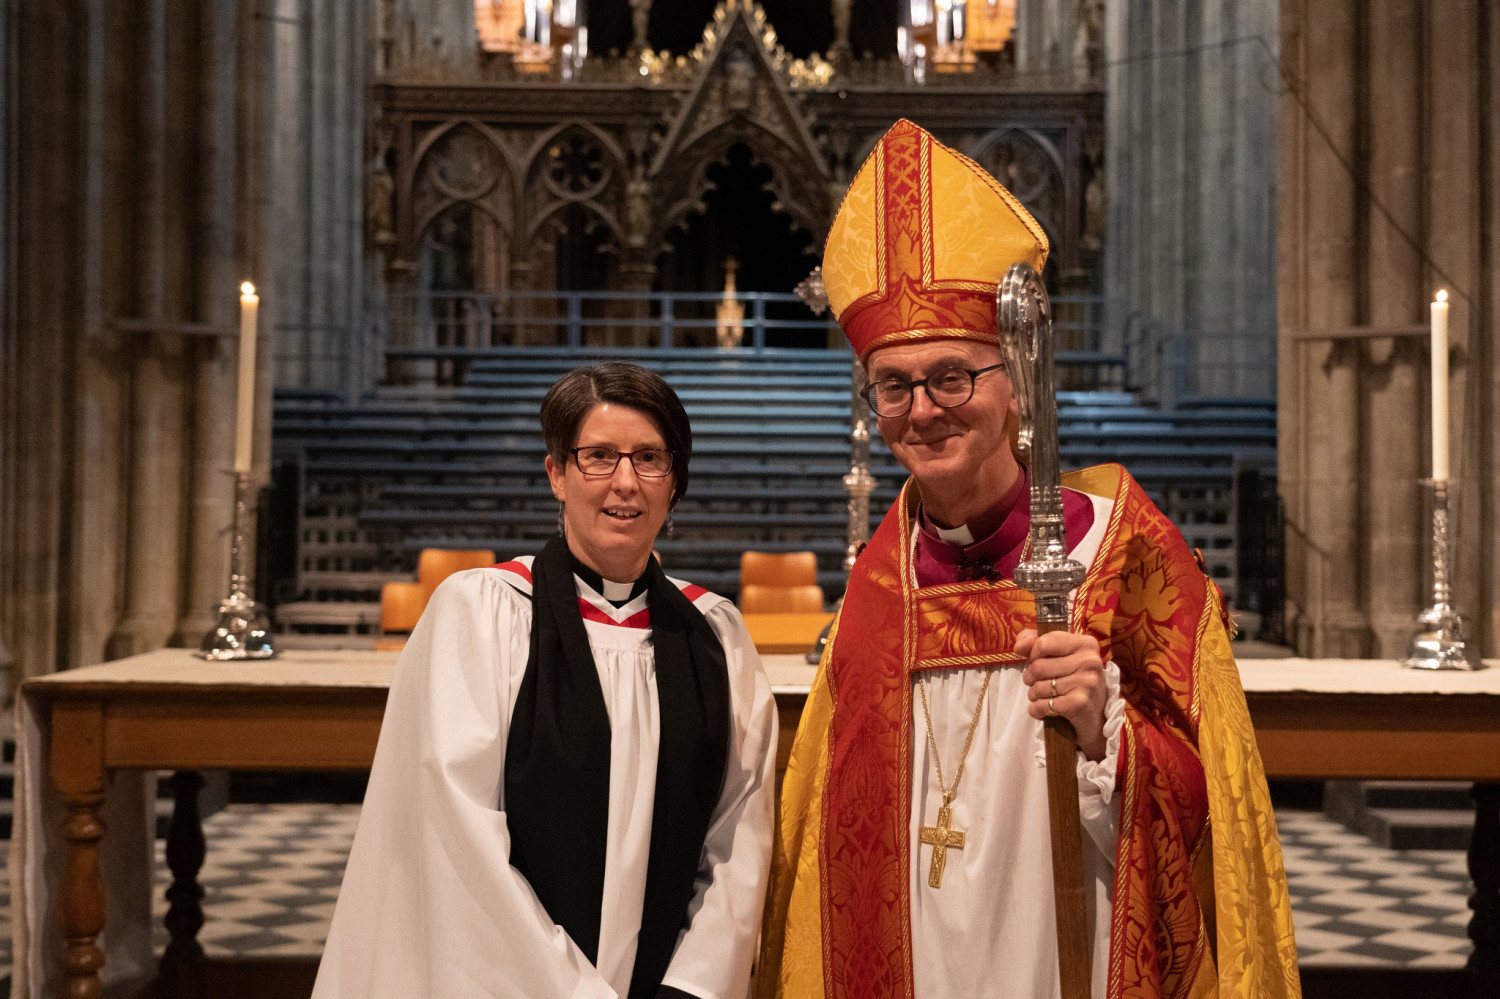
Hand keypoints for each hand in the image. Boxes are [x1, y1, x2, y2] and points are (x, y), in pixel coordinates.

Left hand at [1014, 628, 1108, 761]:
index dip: (1033, 655)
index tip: (1039, 662)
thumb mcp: (1060, 656)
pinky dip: (1037, 709)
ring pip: (1038, 687)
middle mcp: (1089, 661)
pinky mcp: (1080, 704)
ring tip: (1044, 696)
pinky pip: (1042, 705)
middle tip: (1038, 683)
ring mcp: (1087, 682)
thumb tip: (1018, 646)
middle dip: (1030, 678)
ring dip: (1034, 695)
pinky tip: (1045, 710)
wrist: (1096, 716)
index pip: (1043, 643)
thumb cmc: (1073, 681)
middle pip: (1038, 666)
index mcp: (1085, 644)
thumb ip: (1036, 642)